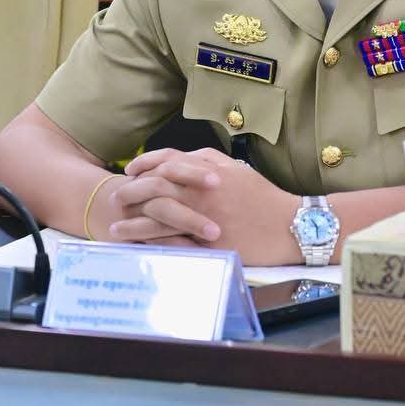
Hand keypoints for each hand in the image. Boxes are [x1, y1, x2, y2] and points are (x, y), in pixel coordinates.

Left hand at [107, 147, 300, 264]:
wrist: (288, 225)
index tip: (131, 171)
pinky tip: (139, 247)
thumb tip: (182, 158)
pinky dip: (152, 244)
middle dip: (131, 192)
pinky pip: (173, 243)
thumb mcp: (236, 168)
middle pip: (155, 188)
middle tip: (116, 197)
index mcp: (207, 172)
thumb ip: (207, 160)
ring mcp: (202, 219)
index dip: (144, 165)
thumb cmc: (263, 196)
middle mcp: (201, 193)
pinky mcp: (207, 245)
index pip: (166, 163)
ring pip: (158, 218)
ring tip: (116, 228)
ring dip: (134, 223)